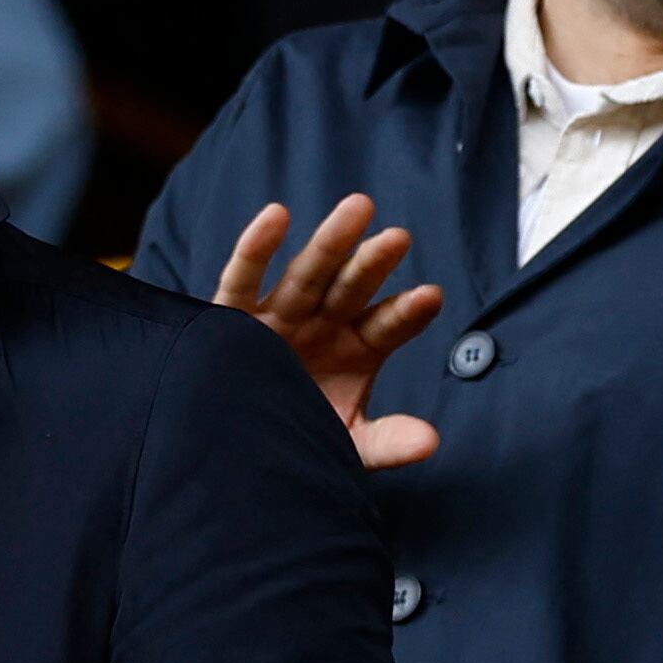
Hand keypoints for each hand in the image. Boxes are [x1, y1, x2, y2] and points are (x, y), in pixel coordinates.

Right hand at [212, 196, 444, 469]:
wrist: (236, 454)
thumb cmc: (297, 441)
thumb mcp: (345, 447)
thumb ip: (386, 443)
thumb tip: (430, 442)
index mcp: (357, 349)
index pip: (387, 326)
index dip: (406, 312)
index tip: (430, 297)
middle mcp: (322, 324)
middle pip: (351, 289)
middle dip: (372, 264)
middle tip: (399, 238)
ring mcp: (280, 315)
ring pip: (306, 274)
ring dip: (330, 242)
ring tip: (358, 208)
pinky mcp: (232, 316)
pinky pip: (242, 278)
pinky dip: (255, 248)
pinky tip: (275, 215)